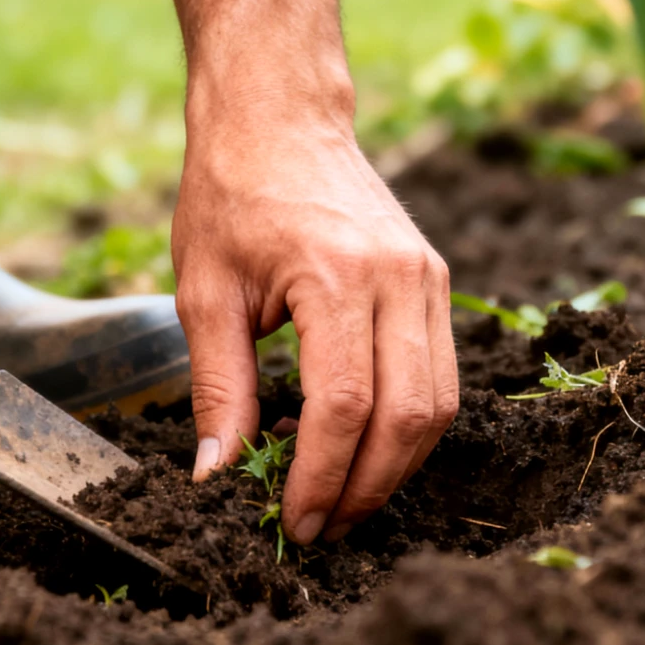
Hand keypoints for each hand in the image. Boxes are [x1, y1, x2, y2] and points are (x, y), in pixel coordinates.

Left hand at [174, 96, 458, 545]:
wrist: (279, 118)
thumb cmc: (230, 194)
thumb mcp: (204, 292)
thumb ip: (217, 389)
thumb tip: (217, 475)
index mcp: (337, 276)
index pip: (345, 406)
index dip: (320, 476)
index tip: (292, 520)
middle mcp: (399, 278)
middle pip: (407, 417)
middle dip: (365, 488)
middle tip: (319, 526)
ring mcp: (427, 278)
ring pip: (439, 405)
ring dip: (395, 466)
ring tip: (340, 498)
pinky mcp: (435, 281)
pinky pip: (440, 375)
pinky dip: (407, 424)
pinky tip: (359, 445)